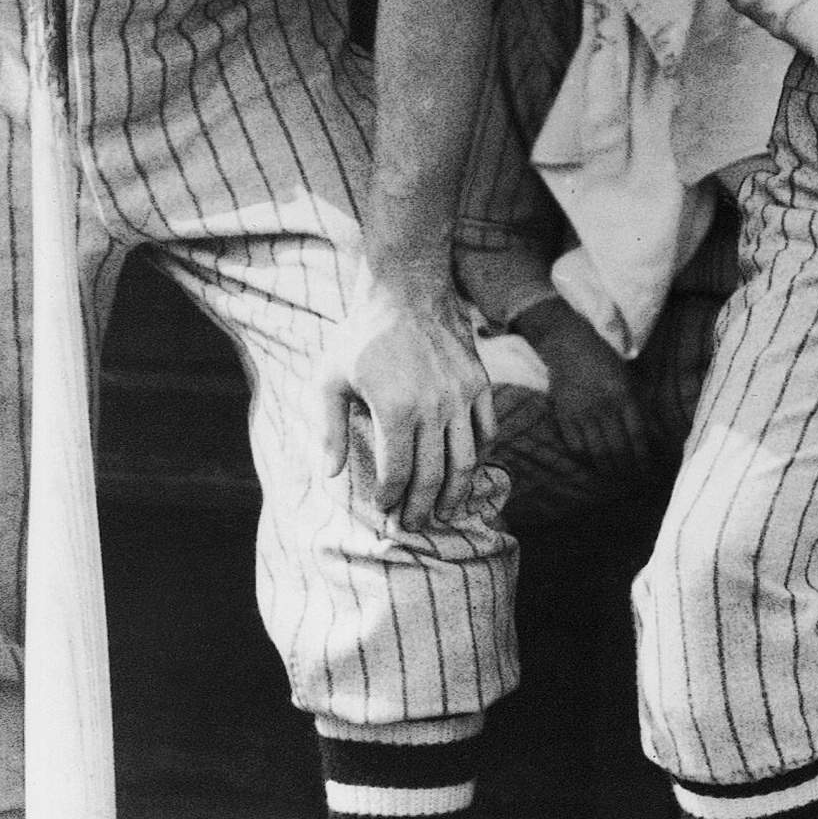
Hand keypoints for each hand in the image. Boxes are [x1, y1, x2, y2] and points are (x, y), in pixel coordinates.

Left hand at [317, 272, 498, 530]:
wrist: (408, 293)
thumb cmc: (362, 338)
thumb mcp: (330, 379)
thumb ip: (330, 430)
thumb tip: (331, 475)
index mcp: (396, 409)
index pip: (397, 472)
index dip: (390, 498)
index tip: (384, 510)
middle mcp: (434, 407)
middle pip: (432, 474)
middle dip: (421, 507)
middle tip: (413, 525)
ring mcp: (463, 396)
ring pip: (466, 460)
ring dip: (455, 492)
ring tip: (444, 511)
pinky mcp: (480, 384)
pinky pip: (487, 431)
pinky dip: (480, 456)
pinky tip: (467, 470)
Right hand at [518, 297, 647, 476]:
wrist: (569, 346)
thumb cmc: (605, 362)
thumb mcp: (630, 379)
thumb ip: (641, 406)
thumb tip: (655, 436)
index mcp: (623, 395)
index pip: (638, 435)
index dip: (644, 458)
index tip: (650, 471)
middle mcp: (603, 407)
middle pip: (618, 449)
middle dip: (629, 469)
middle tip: (635, 480)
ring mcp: (581, 413)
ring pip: (597, 452)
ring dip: (610, 469)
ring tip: (618, 477)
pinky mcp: (563, 416)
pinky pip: (576, 447)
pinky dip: (587, 460)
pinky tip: (595, 464)